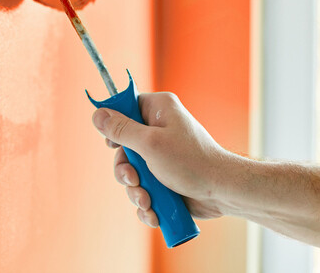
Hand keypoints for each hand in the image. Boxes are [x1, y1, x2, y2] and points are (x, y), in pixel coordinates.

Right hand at [92, 92, 236, 225]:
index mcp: (158, 110)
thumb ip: (121, 130)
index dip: (115, 126)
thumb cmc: (191, 161)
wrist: (222, 192)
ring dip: (135, 191)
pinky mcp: (163, 178)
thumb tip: (97, 114)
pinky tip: (153, 212)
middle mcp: (158, 130)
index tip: (113, 144)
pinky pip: (143, 188)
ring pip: (131, 172)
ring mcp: (160, 156)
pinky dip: (145, 202)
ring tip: (148, 201)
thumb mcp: (150, 144)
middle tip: (134, 180)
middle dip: (125, 171)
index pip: (125, 108)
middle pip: (123, 147)